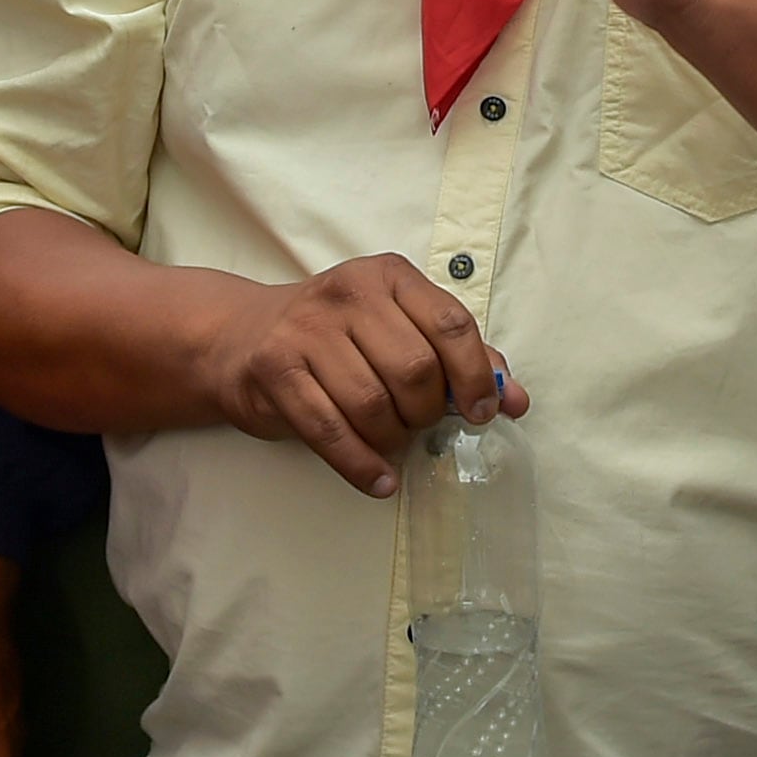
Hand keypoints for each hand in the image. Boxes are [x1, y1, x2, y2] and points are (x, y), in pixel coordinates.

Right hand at [205, 255, 527, 495]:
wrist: (242, 338)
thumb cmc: (335, 337)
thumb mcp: (396, 328)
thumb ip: (458, 358)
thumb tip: (514, 399)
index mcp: (389, 277)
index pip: (451, 324)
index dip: (475, 376)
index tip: (482, 413)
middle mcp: (348, 293)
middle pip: (415, 369)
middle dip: (427, 413)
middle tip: (420, 426)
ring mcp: (307, 329)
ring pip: (372, 403)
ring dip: (392, 439)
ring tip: (391, 444)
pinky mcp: (275, 368)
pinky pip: (330, 430)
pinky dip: (362, 465)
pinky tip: (379, 479)